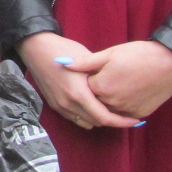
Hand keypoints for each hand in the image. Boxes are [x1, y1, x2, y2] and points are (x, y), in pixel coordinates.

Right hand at [18, 31, 138, 129]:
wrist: (36, 48)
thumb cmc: (63, 50)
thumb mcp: (87, 60)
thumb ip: (101, 78)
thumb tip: (119, 88)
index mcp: (79, 94)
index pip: (104, 117)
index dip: (122, 122)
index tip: (135, 120)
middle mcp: (69, 104)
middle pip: (97, 123)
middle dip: (113, 121)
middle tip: (126, 114)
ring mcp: (60, 106)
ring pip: (86, 123)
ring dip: (98, 119)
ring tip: (109, 109)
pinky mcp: (54, 105)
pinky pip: (75, 118)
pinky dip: (86, 116)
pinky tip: (93, 105)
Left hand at [63, 40, 171, 119]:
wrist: (170, 62)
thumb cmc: (139, 54)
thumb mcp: (110, 53)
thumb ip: (85, 62)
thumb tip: (62, 62)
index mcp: (101, 87)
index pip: (85, 88)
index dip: (89, 79)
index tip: (96, 71)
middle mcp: (111, 102)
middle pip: (95, 101)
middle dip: (97, 92)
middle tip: (108, 78)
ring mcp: (126, 110)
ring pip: (109, 110)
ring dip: (109, 101)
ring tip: (118, 84)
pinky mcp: (140, 113)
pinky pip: (124, 114)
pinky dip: (122, 106)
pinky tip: (128, 92)